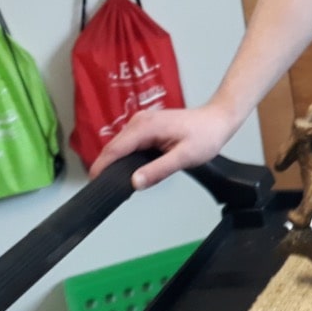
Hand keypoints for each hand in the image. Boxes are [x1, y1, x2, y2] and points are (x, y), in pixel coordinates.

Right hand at [88, 103, 241, 190]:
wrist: (218, 120)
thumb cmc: (206, 136)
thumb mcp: (184, 157)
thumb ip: (158, 170)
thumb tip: (134, 182)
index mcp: (145, 127)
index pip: (114, 149)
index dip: (101, 167)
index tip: (94, 184)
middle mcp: (139, 121)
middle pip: (113, 147)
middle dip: (106, 167)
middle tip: (105, 190)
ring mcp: (142, 122)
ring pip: (119, 146)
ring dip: (115, 162)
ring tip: (114, 183)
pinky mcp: (146, 127)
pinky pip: (128, 143)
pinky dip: (125, 157)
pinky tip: (128, 170)